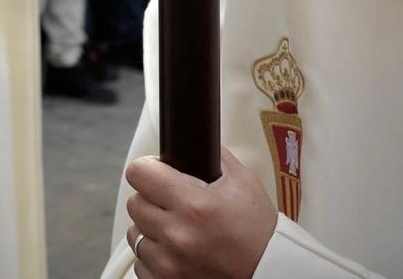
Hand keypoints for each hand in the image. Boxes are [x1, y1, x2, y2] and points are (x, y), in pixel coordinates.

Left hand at [124, 147, 276, 278]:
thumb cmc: (258, 234)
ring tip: (178, 231)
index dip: (148, 169)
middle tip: (174, 204)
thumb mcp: (244, 184)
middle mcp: (177, 235)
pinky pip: (140, 263)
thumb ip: (215, 156)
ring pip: (135, 234)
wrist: (269, 275)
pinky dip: (155, 256)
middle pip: (134, 202)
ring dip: (151, 230)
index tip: (158, 173)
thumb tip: (193, 137)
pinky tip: (177, 252)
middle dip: (151, 199)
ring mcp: (169, 264)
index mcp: (194, 205)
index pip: (139, 172)